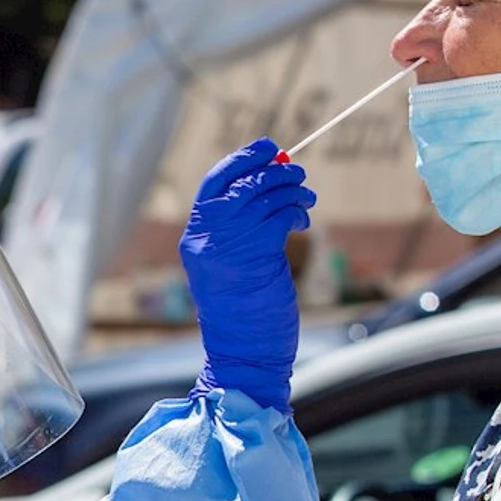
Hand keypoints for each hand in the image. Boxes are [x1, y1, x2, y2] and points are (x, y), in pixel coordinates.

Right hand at [179, 138, 313, 411]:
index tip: (267, 148)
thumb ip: (240, 228)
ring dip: (292, 190)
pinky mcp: (256, 254)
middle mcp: (206, 238)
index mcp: (194, 238)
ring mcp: (228, 246)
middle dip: (273, 171)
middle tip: (297, 173)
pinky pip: (279, 215)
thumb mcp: (231, 265)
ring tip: (306, 197)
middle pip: (241, 183)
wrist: (244, 353)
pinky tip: (303, 220)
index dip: (241, 160)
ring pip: (264, 196)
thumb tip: (269, 184)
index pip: (213, 183)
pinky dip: (296, 211)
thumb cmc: (243, 313)